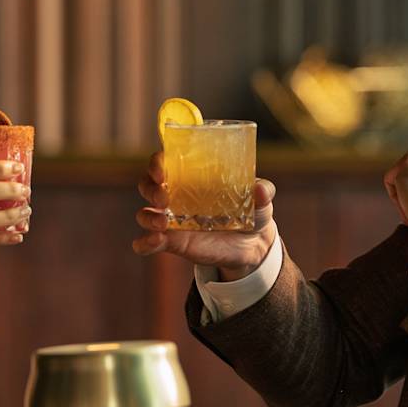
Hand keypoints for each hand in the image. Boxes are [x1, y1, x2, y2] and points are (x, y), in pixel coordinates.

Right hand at [131, 151, 277, 277]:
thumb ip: (263, 191)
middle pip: (147, 184)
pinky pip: (147, 243)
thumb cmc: (251, 210)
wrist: (252, 244)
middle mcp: (176, 196)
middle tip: (165, 195)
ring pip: (144, 214)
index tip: (162, 169)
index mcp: (191, 177)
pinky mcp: (173, 243)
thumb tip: (260, 189)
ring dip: (148, 216)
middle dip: (150, 187)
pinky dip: (144, 243)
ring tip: (163, 223)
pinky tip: (154, 242)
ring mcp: (172, 220)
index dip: (157, 162)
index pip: (164, 162)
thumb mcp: (260, 199)